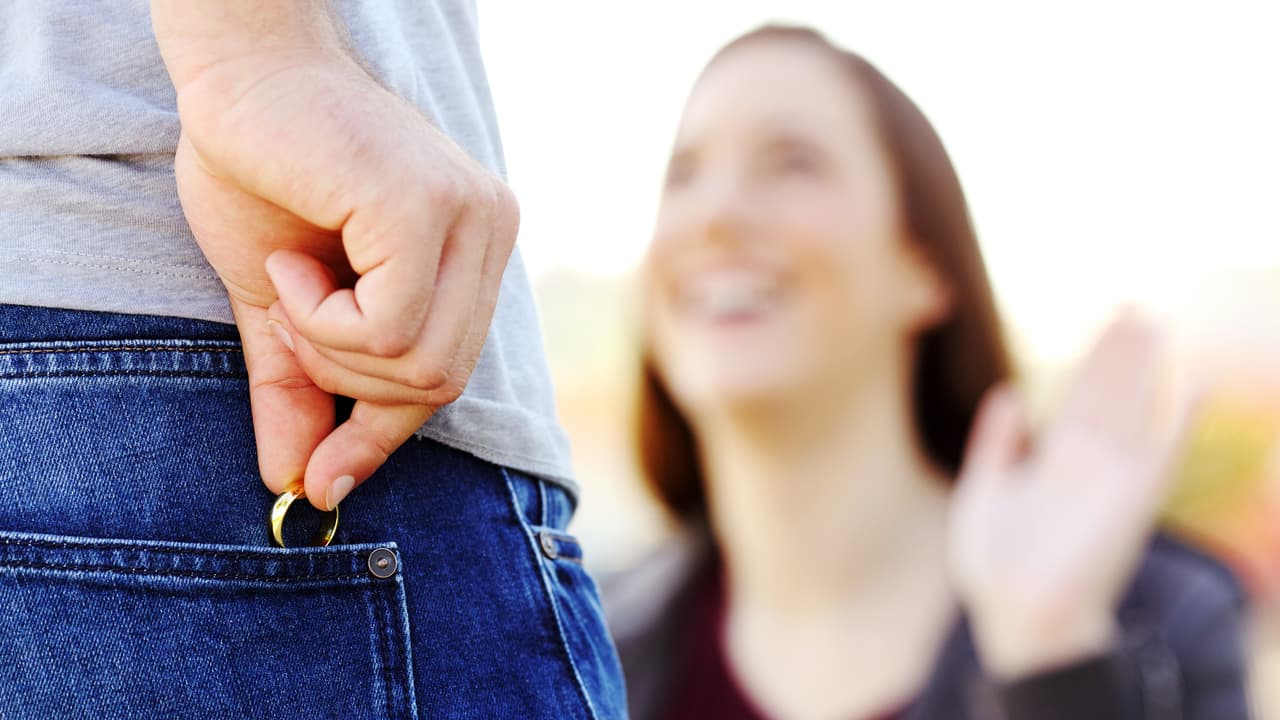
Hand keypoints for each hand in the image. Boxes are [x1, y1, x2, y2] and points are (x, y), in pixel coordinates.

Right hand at [157, 21, 517, 509]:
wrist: (232, 78)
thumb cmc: (261, 175)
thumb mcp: (283, 307)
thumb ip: (301, 390)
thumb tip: (299, 486)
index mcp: (474, 251)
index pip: (448, 374)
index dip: (382, 435)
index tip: (323, 481)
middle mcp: (491, 230)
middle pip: (442, 381)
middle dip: (348, 382)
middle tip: (289, 322)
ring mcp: (470, 215)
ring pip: (421, 364)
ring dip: (330, 348)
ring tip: (291, 281)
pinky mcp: (428, 206)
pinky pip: (390, 327)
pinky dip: (324, 318)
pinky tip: (295, 258)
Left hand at [949, 314, 1197, 678]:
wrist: (1015, 616)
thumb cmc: (995, 567)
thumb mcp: (984, 490)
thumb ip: (996, 443)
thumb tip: (1007, 392)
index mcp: (1051, 462)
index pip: (1078, 397)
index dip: (1094, 359)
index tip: (1109, 320)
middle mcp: (1087, 465)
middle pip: (1109, 393)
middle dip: (1122, 350)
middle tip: (1137, 304)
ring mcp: (1112, 480)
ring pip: (1134, 408)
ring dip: (1147, 367)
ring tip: (1158, 321)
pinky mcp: (1133, 500)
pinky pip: (1163, 451)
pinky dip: (1180, 418)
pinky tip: (1195, 382)